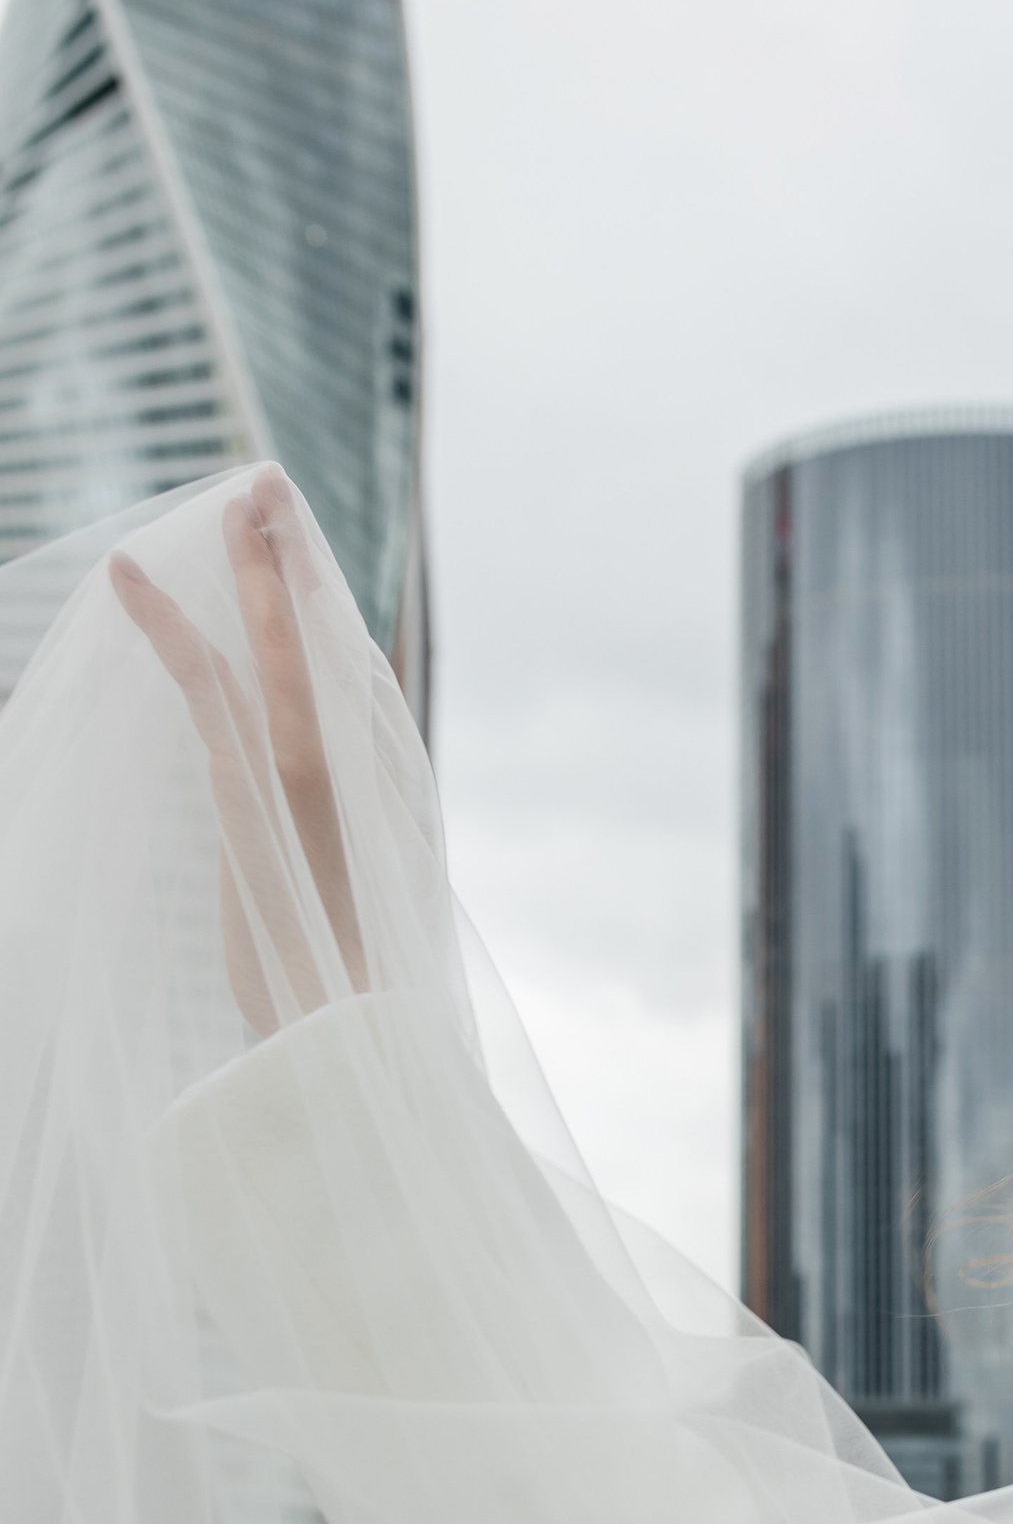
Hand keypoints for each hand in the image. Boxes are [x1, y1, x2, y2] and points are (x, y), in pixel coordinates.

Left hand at [109, 469, 367, 1034]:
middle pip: (319, 635)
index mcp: (374, 789)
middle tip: (266, 487)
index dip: (317, 612)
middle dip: (293, 557)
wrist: (350, 1036)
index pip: (343, 678)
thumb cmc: (341, 992)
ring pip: (271, 639)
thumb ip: (327, 855)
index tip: (295, 562)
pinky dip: (163, 622)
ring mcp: (306, 768)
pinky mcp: (258, 782)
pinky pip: (206, 679)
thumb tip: (317, 839)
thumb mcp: (335, 912)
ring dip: (248, 562)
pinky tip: (128, 576)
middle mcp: (352, 765)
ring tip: (231, 497)